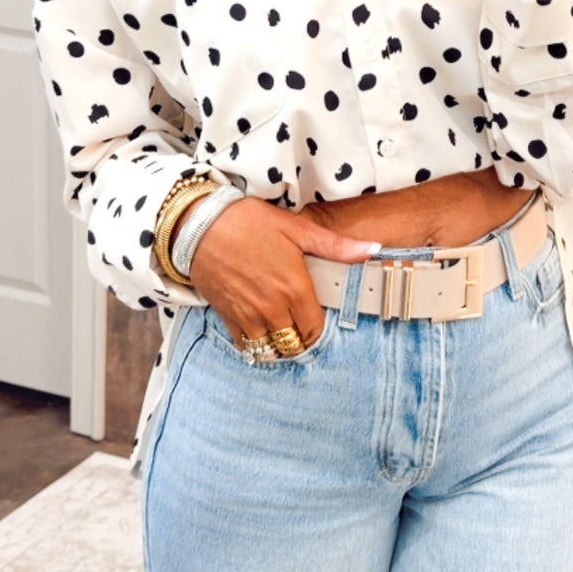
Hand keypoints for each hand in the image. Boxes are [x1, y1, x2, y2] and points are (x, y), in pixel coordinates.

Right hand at [189, 196, 378, 351]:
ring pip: (270, 349)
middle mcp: (272, 307)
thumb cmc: (249, 222)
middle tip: (298, 325)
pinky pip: (245, 345)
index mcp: (294, 288)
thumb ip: (335, 246)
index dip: (317, 328)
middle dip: (299, 338)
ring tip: (279, 329)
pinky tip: (257, 330)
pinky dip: (253, 344)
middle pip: (294, 343)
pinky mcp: (226, 316)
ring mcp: (248, 315)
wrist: (200, 223)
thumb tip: (372, 249)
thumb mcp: (297, 229)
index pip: (314, 329)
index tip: (314, 319)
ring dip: (277, 343)